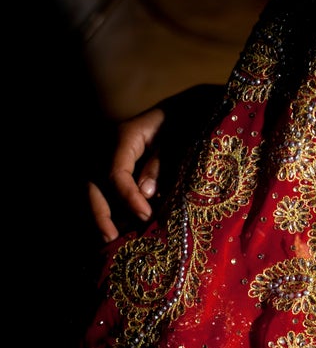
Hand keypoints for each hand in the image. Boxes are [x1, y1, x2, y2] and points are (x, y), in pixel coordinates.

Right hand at [88, 83, 225, 242]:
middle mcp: (111, 145)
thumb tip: (145, 192)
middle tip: (112, 238)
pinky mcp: (117, 165)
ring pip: (94, 187)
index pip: (116, 170)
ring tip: (112, 240)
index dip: (127, 196)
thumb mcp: (183, 138)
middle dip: (100, 212)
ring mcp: (110, 154)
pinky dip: (110, 208)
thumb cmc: (189, 121)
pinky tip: (118, 229)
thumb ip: (163, 163)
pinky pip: (105, 188)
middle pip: (94, 181)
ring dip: (101, 214)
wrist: (190, 107)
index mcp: (127, 135)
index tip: (144, 216)